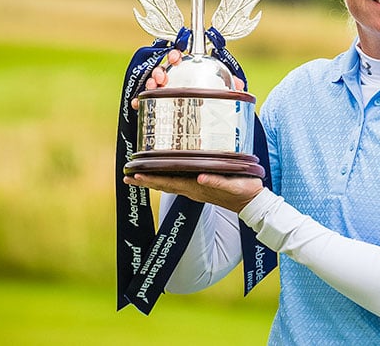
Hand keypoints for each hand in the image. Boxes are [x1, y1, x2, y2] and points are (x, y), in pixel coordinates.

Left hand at [124, 172, 263, 212]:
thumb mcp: (233, 185)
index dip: (152, 179)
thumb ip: (217, 181)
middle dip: (145, 181)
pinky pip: (178, 182)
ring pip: (169, 184)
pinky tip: (161, 176)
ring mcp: (196, 189)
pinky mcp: (200, 187)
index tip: (135, 175)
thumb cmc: (244, 191)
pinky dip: (165, 179)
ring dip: (152, 180)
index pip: (170, 183)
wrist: (252, 203)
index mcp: (197, 188)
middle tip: (126, 176)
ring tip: (137, 177)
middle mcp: (193, 189)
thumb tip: (200, 178)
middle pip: (164, 184)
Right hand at [131, 50, 243, 109]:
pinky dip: (140, 101)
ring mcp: (164, 91)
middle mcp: (173, 79)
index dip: (174, 54)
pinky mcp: (156, 104)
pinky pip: (145, 101)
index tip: (176, 56)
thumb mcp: (223, 91)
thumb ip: (230, 86)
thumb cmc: (212, 99)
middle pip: (162, 69)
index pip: (178, 58)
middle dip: (159, 69)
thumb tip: (240, 85)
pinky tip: (137, 104)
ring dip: (150, 82)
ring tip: (153, 87)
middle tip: (162, 76)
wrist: (209, 121)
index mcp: (187, 71)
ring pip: (152, 83)